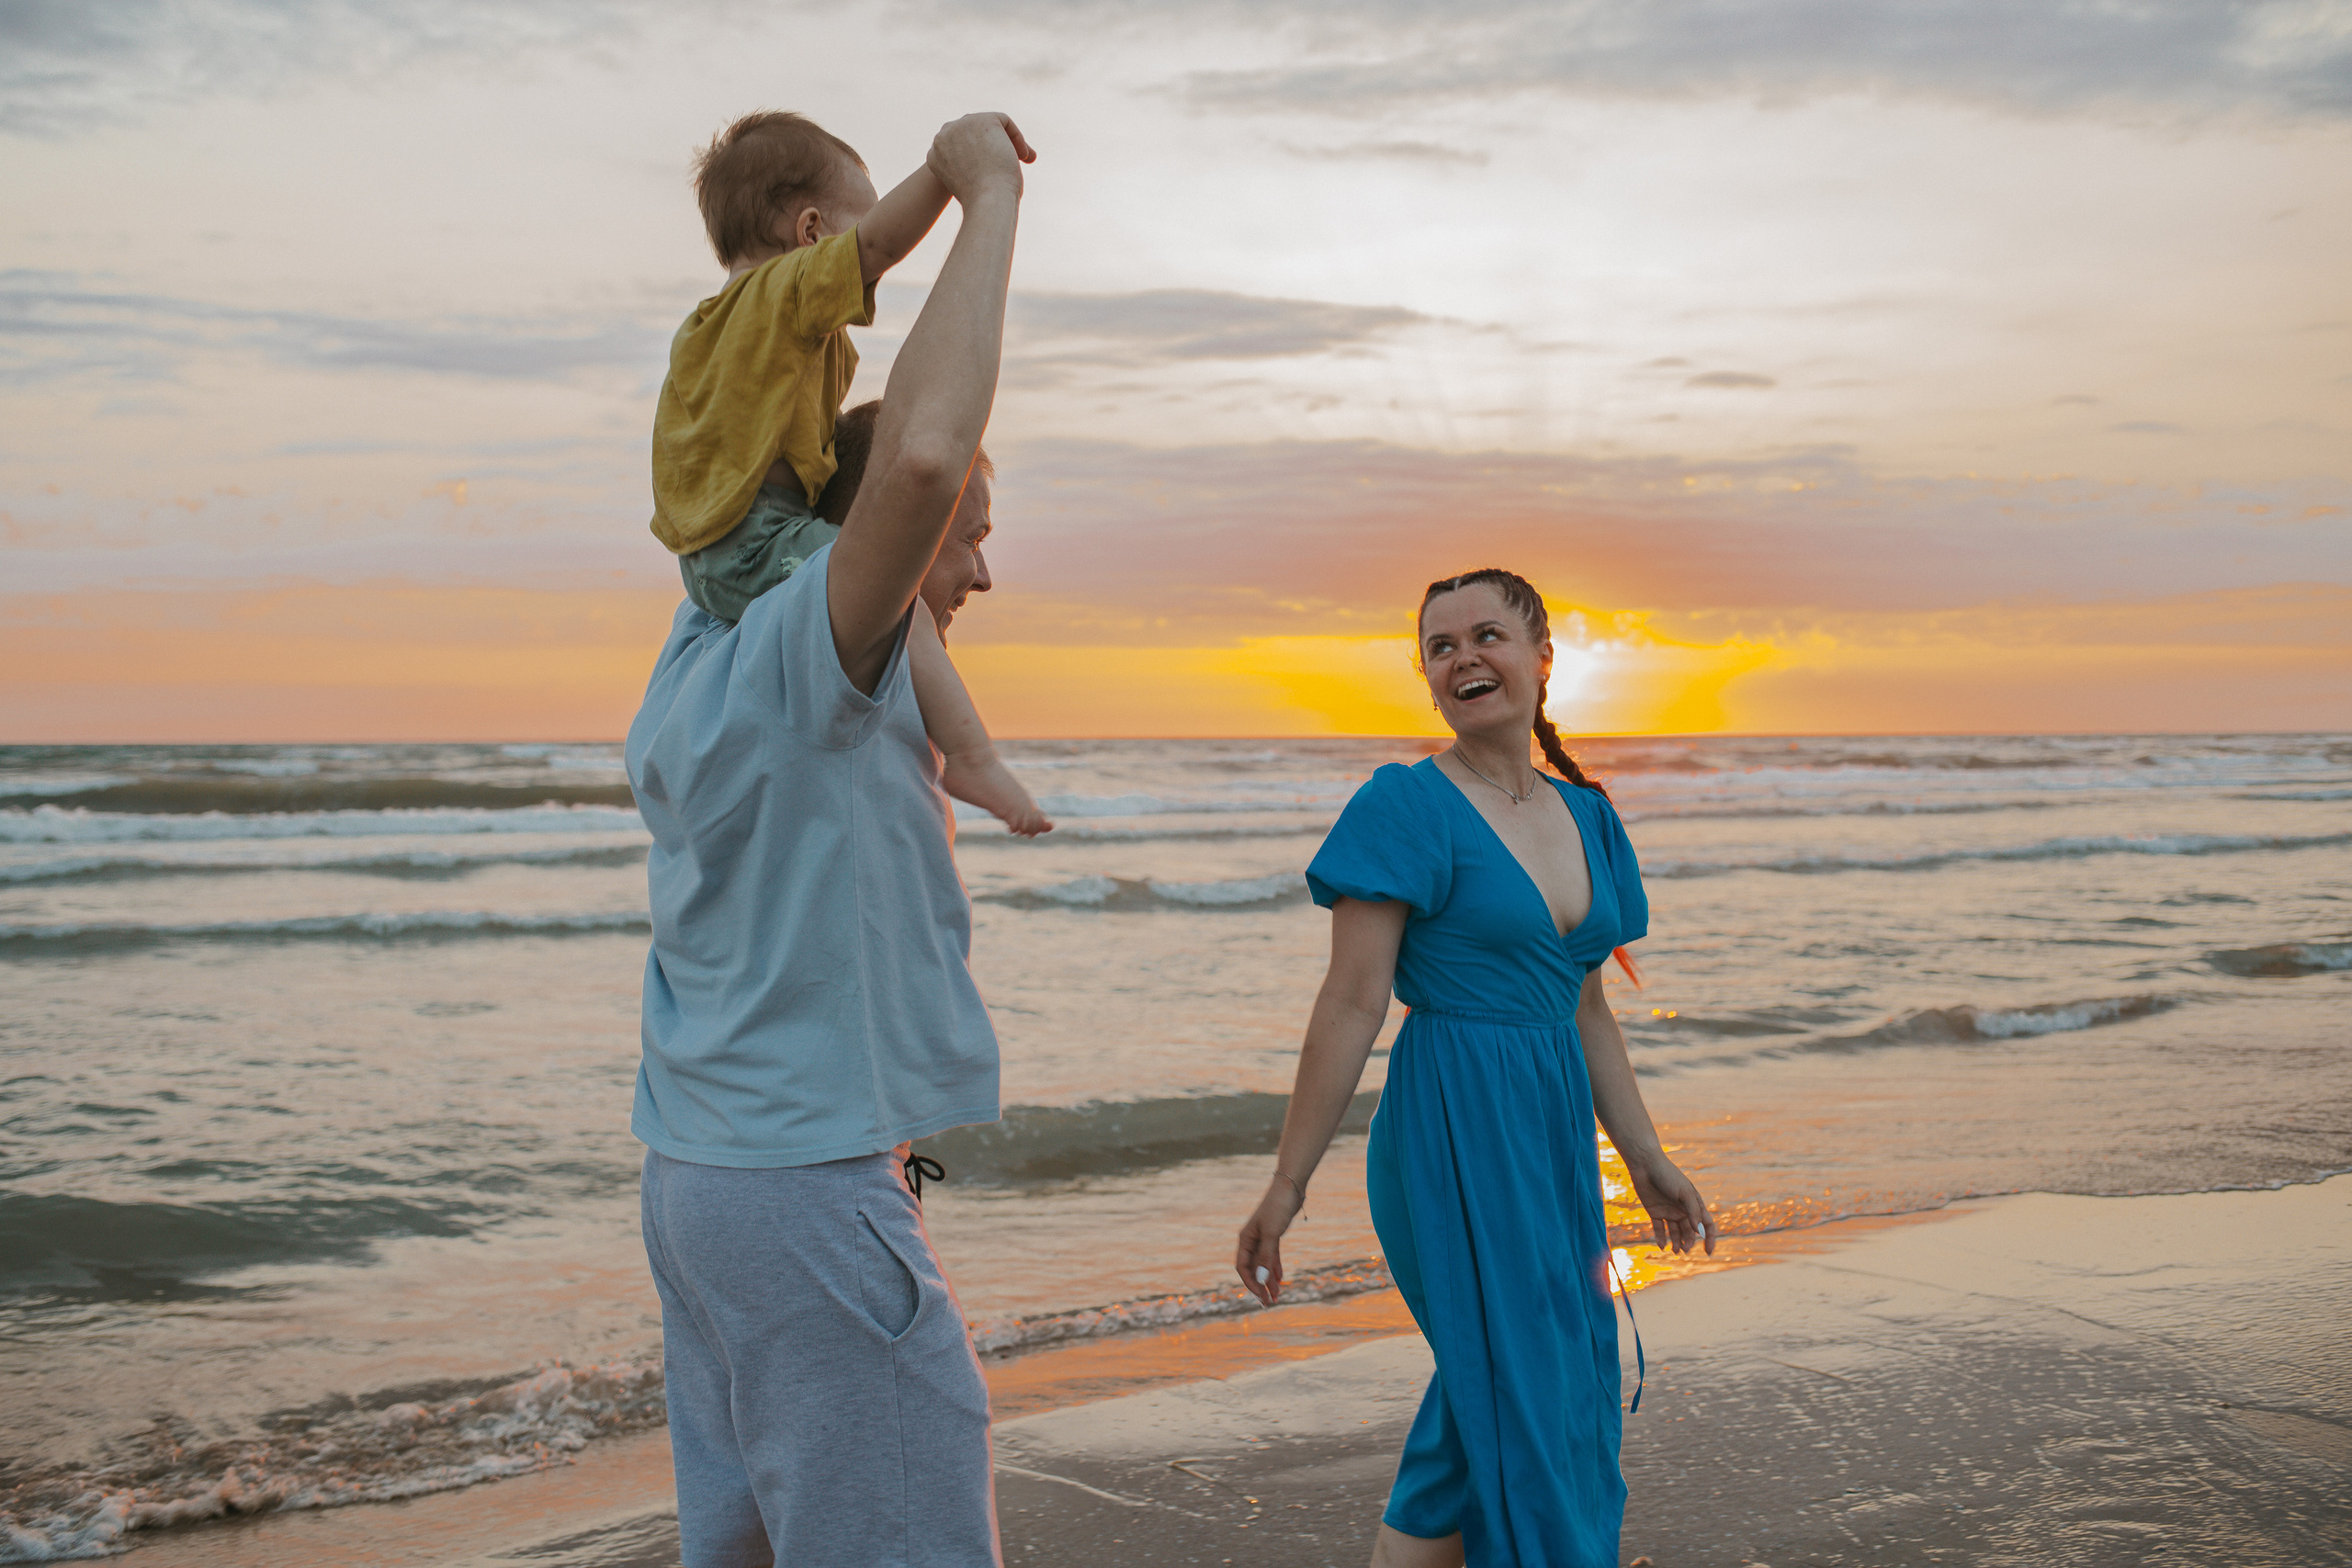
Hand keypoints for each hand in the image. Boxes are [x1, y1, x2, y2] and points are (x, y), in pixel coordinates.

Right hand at [926, 113, 1034, 201]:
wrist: (986, 200)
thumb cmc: (979, 202)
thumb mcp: (966, 186)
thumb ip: (970, 169)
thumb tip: (988, 162)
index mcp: (934, 154)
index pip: (958, 143)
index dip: (980, 153)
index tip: (996, 169)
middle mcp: (943, 136)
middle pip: (971, 131)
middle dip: (993, 143)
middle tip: (1016, 159)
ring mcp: (962, 125)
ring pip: (987, 125)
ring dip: (1006, 140)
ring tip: (1023, 158)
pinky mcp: (984, 120)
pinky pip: (1004, 121)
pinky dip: (1017, 137)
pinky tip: (1024, 156)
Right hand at [1235, 1173, 1303, 1305]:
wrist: (1290, 1188)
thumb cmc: (1277, 1207)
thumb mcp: (1272, 1234)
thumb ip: (1266, 1257)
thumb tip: (1262, 1279)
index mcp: (1245, 1239)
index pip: (1243, 1268)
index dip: (1251, 1284)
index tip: (1261, 1297)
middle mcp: (1251, 1240)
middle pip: (1253, 1269)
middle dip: (1260, 1286)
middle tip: (1269, 1303)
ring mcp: (1263, 1239)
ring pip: (1263, 1265)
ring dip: (1269, 1280)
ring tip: (1277, 1295)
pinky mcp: (1274, 1236)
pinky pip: (1272, 1257)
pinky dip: (1275, 1268)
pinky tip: (1281, 1279)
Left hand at [1626, 1150, 1716, 1255]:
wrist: (1645, 1164)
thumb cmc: (1668, 1175)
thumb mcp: (1684, 1193)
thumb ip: (1693, 1212)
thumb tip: (1699, 1232)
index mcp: (1694, 1204)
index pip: (1706, 1224)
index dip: (1709, 1238)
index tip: (1708, 1252)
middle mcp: (1682, 1209)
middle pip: (1690, 1231)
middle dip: (1689, 1242)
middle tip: (1685, 1250)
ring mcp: (1668, 1211)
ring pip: (1675, 1232)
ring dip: (1676, 1243)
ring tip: (1675, 1251)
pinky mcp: (1654, 1211)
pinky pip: (1659, 1229)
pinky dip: (1661, 1238)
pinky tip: (1662, 1246)